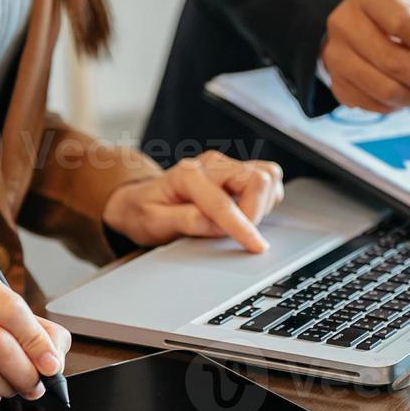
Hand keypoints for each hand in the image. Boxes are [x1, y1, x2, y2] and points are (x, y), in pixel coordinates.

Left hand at [103, 150, 283, 253]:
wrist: (140, 199)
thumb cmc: (145, 212)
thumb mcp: (153, 223)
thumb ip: (186, 221)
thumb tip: (215, 225)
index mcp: (187, 175)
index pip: (223, 203)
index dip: (242, 227)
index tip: (256, 246)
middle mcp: (211, 164)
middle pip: (257, 179)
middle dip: (256, 212)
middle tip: (240, 234)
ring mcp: (227, 165)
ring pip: (268, 175)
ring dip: (263, 204)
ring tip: (242, 222)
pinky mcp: (238, 171)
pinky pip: (269, 178)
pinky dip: (266, 198)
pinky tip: (247, 212)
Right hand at [321, 0, 409, 112]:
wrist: (364, 31)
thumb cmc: (406, 23)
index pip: (400, 21)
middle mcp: (344, 22)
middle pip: (391, 60)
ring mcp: (335, 55)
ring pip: (383, 89)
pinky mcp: (336, 83)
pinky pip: (374, 105)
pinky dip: (398, 106)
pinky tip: (406, 94)